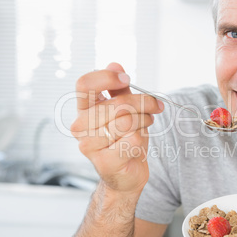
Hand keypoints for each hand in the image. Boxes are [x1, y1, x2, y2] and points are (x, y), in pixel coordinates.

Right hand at [70, 62, 163, 192]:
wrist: (126, 173)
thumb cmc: (124, 140)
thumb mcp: (125, 110)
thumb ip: (119, 90)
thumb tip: (114, 63)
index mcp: (84, 110)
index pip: (84, 84)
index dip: (107, 77)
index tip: (127, 78)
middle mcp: (80, 126)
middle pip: (116, 103)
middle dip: (143, 103)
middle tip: (156, 106)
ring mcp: (89, 145)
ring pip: (126, 121)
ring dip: (145, 121)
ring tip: (147, 124)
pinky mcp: (104, 162)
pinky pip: (132, 140)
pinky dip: (142, 140)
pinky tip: (138, 145)